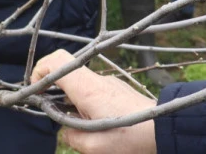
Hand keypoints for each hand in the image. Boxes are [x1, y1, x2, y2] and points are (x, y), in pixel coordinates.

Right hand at [31, 50, 156, 153]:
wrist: (168, 130)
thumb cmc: (132, 138)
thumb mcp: (95, 147)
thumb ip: (71, 137)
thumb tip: (65, 131)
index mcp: (86, 89)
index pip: (55, 61)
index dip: (39, 71)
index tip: (37, 92)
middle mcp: (96, 80)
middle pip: (64, 70)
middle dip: (53, 89)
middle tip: (54, 111)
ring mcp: (109, 83)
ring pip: (79, 82)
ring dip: (71, 99)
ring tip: (81, 124)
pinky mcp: (118, 90)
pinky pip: (94, 90)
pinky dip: (87, 102)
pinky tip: (98, 123)